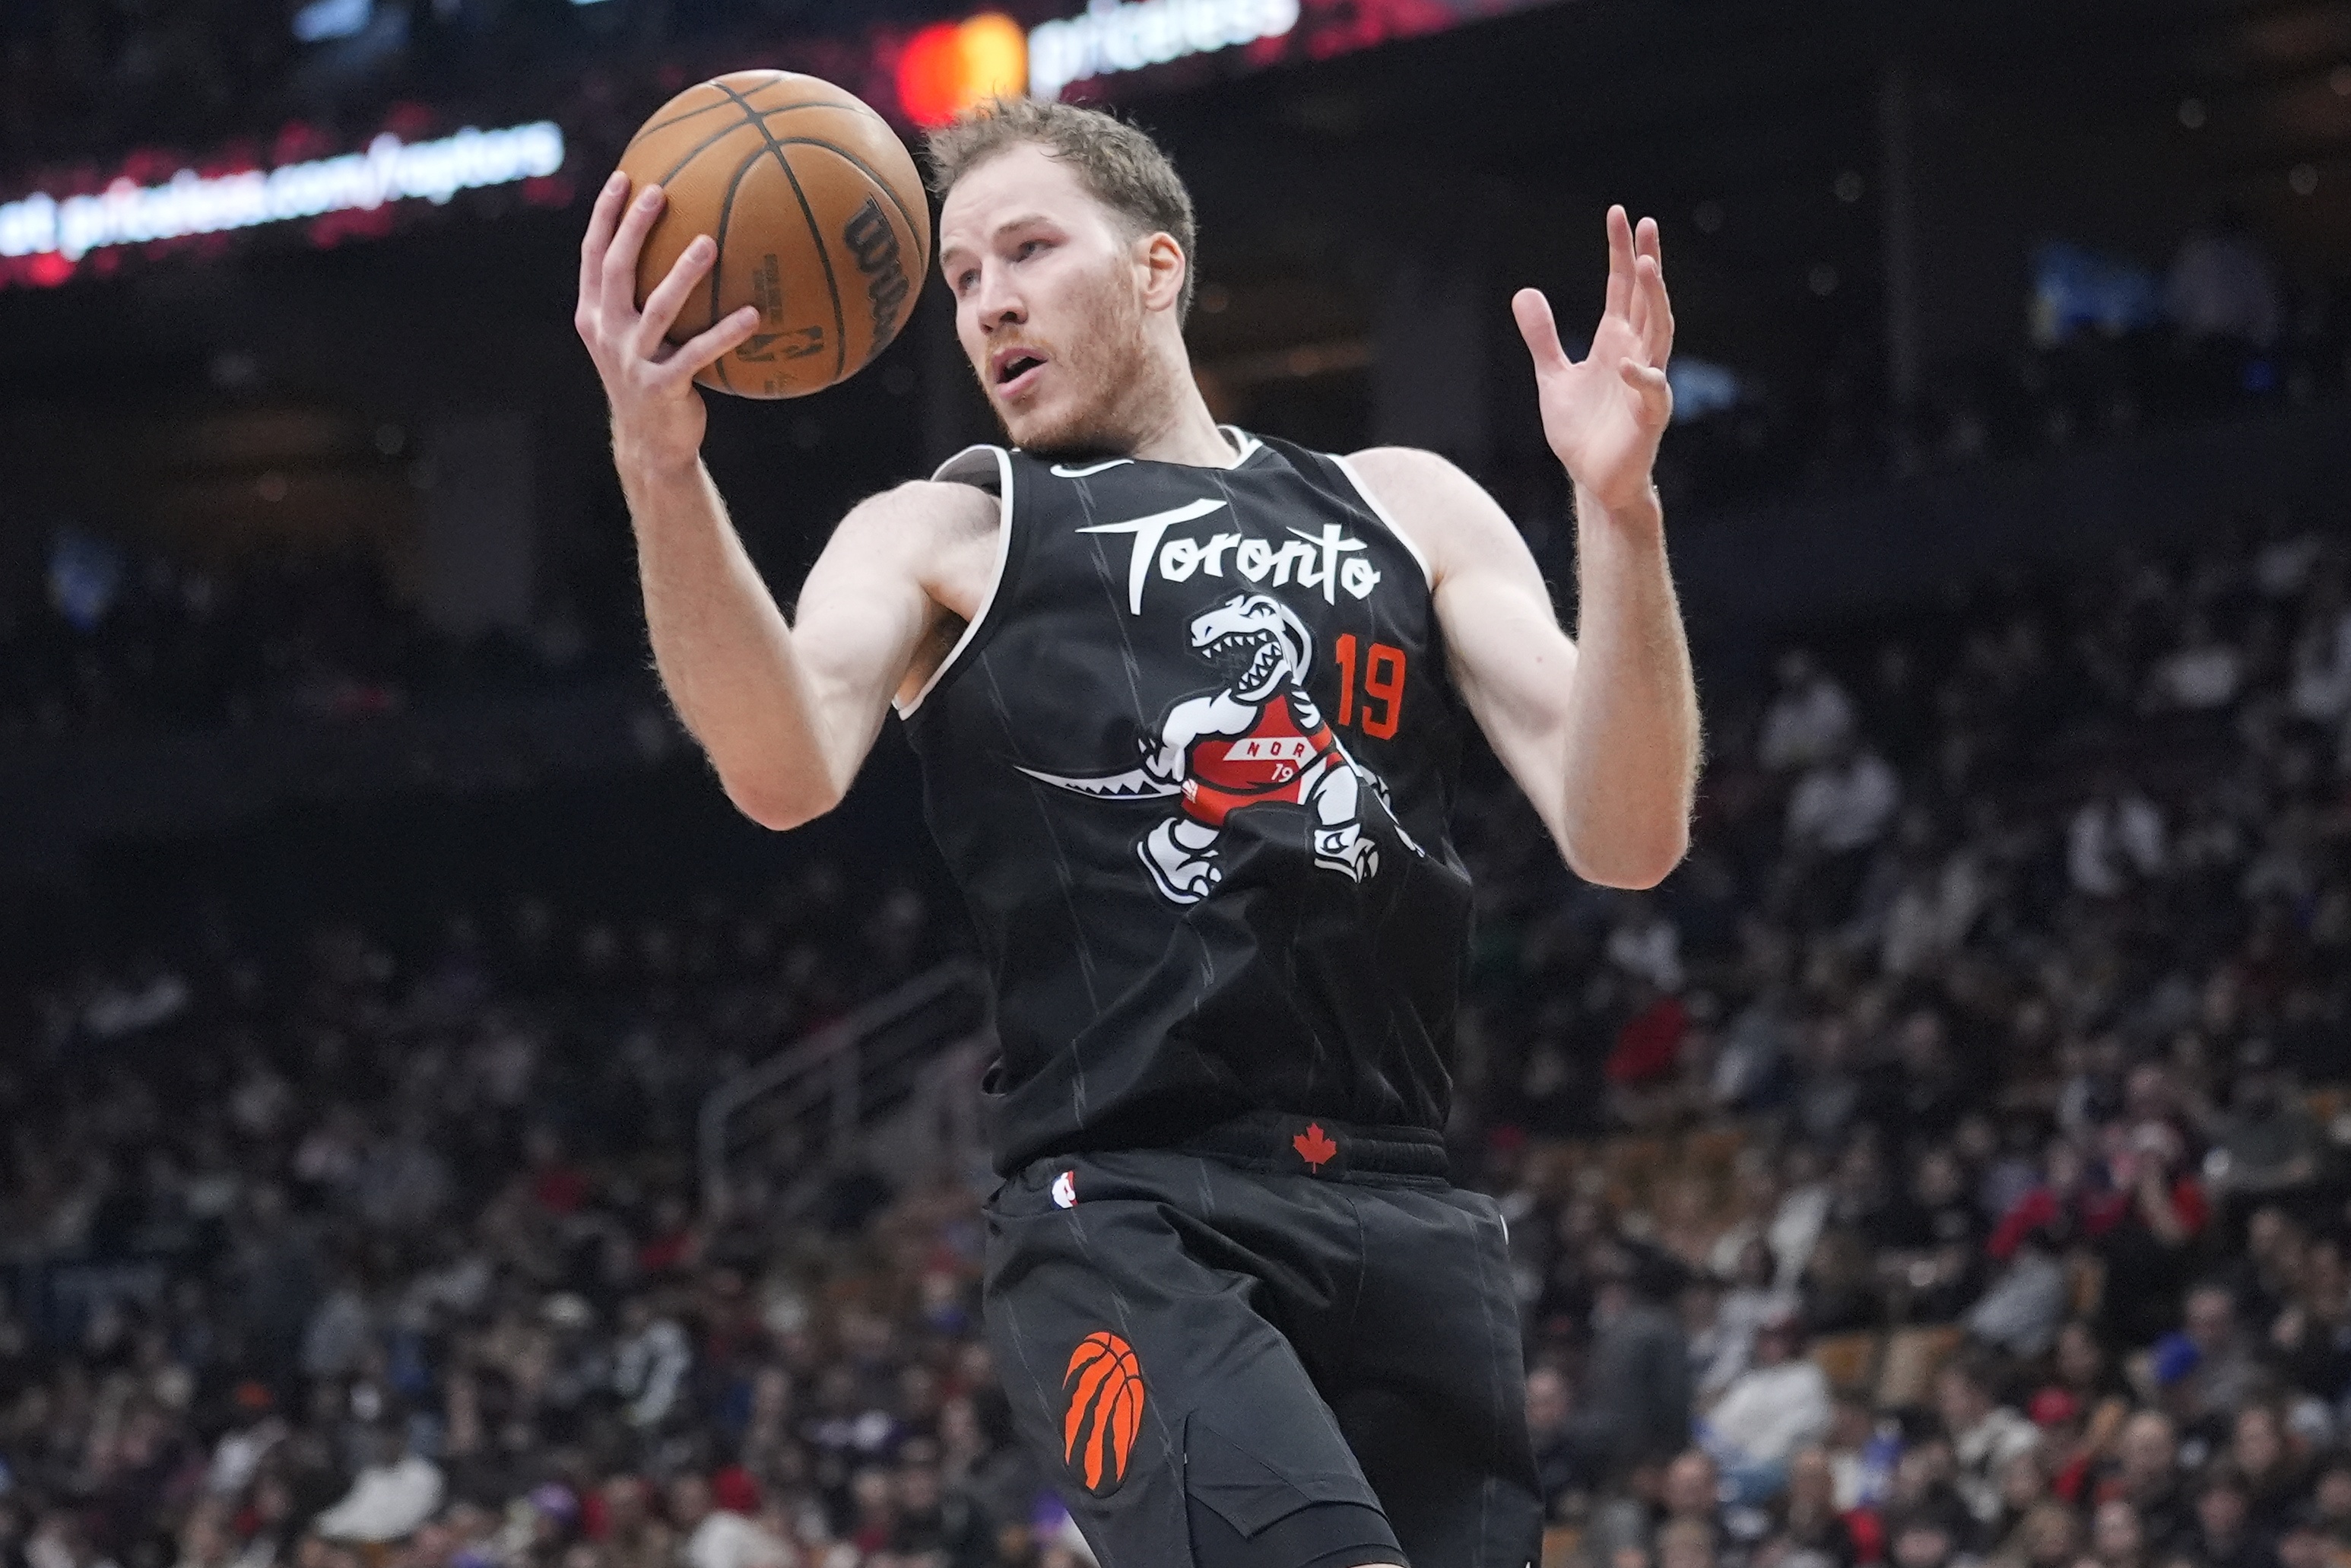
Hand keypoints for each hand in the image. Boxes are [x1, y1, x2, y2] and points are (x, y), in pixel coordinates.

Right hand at [574, 172, 762, 476]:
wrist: (649, 442)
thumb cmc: (652, 378)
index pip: (593, 256)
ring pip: (657, 308)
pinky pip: (699, 353)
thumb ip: (643, 298)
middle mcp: (606, 333)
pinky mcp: (662, 385)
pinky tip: (754, 314)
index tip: (624, 177)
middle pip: (617, 269)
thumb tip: (689, 243)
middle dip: (635, 228)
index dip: (605, 216)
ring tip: (709, 242)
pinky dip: (726, 333)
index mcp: (594, 315)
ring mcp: (631, 360)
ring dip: (683, 274)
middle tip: (659, 191)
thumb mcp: (634, 338)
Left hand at [1514, 205, 1674, 517]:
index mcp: (1614, 341)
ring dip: (1654, 300)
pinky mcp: (1649, 417)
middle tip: (1645, 224)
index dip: (1621, 252)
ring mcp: (1646, 384)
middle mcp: (1635, 354)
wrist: (1594, 482)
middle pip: (1645, 299)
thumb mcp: (1552, 377)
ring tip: (1647, 267)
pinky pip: (1651, 391)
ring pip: (1659, 332)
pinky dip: (1641, 376)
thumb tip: (1525, 292)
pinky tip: (1626, 362)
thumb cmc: (1582, 432)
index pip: (1621, 287)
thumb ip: (1542, 336)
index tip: (1619, 215)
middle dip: (1646, 261)